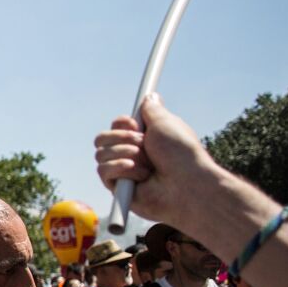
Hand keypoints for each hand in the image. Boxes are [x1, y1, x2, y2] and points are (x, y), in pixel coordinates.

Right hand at [94, 94, 218, 226]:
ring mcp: (124, 172)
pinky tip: (140, 175)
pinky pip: (103, 172)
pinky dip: (120, 169)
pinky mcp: (119, 190)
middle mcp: (132, 154)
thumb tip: (149, 96)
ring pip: (101, 154)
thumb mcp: (165, 123)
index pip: (115, 126)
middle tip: (142, 143)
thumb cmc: (181, 154)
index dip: (121, 124)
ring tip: (146, 163)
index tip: (136, 126)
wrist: (187, 184)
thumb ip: (152, 109)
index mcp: (143, 138)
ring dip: (124, 154)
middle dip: (121, 138)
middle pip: (102, 139)